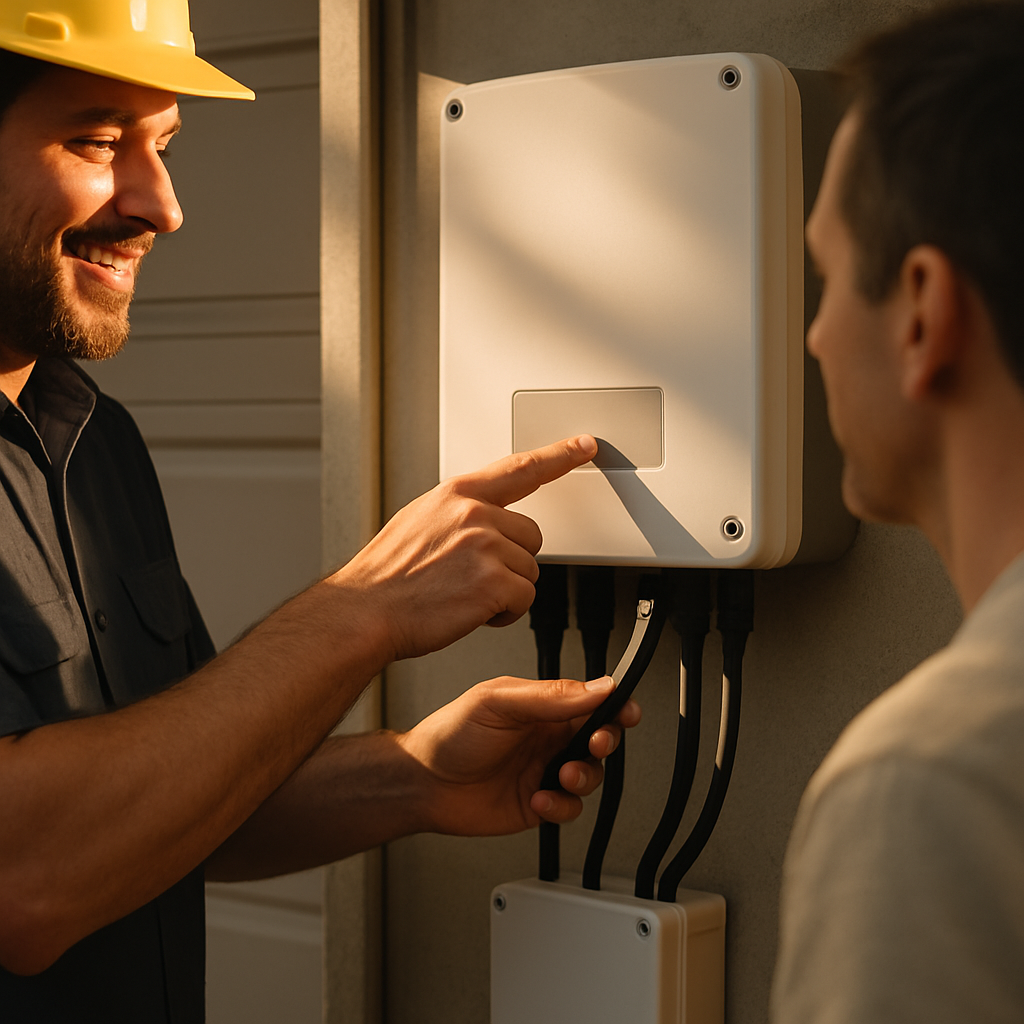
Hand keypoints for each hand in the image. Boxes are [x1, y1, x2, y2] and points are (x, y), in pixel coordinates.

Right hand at [334, 435, 596, 661]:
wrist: (365, 611)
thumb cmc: (386, 576)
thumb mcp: (418, 521)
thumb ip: (458, 514)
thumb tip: (484, 521)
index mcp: (457, 495)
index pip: (520, 468)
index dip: (558, 456)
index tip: (584, 445)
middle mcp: (475, 514)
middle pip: (531, 536)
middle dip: (511, 561)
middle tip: (472, 577)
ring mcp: (485, 546)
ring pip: (530, 571)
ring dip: (505, 591)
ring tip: (463, 595)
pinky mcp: (493, 582)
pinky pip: (524, 599)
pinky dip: (504, 613)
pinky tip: (471, 612)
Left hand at [398, 675, 641, 835]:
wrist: (423, 783)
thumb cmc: (450, 734)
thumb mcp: (498, 702)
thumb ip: (550, 696)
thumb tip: (597, 686)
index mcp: (542, 706)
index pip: (591, 700)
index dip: (615, 705)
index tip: (627, 711)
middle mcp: (548, 737)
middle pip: (599, 737)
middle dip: (604, 741)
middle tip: (593, 744)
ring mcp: (545, 770)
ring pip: (591, 775)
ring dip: (583, 776)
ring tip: (560, 776)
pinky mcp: (539, 803)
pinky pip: (570, 808)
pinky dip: (561, 806)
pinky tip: (539, 798)